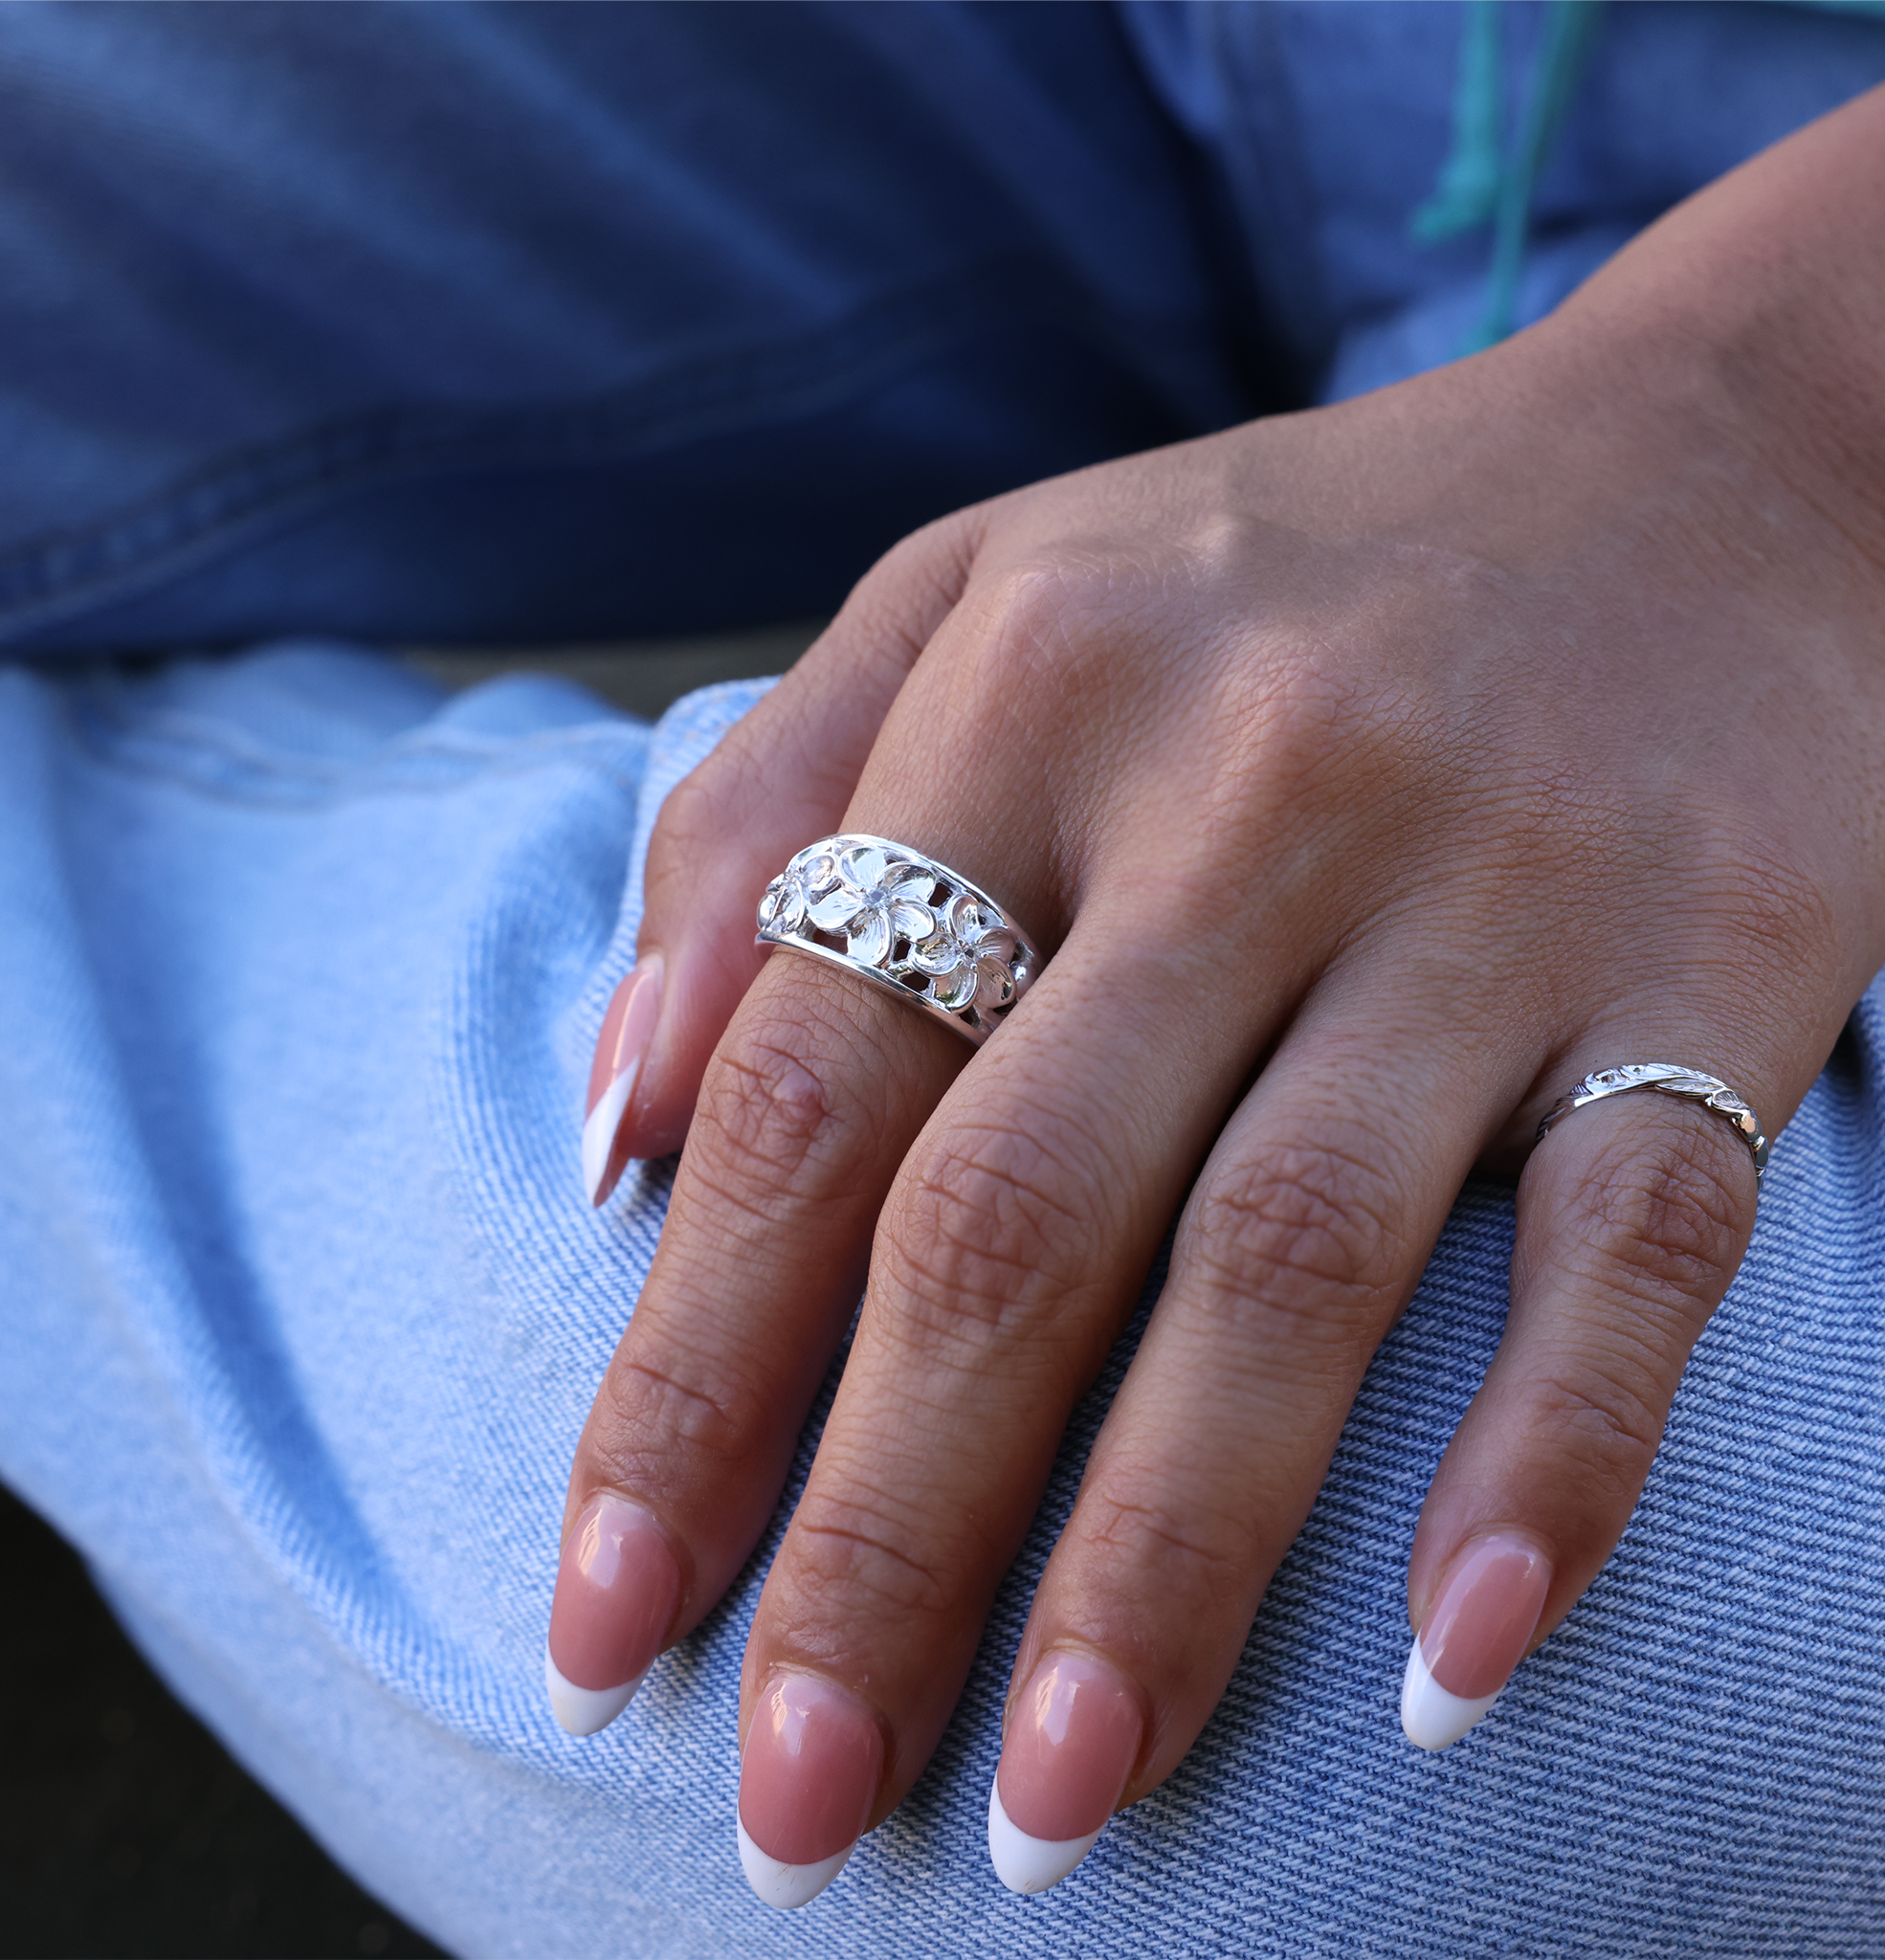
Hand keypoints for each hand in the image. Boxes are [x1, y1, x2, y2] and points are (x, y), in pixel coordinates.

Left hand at [549, 92, 1884, 1901]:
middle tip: (787, 1809)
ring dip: (1155, 1566)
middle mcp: (1242, 783)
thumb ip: (760, 813)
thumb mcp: (977, 600)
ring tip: (1046, 1806)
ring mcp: (1486, 880)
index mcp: (1029, 685)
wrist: (1688, 467)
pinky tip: (1449, 1673)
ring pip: (1286, 1265)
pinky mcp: (1707, 961)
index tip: (600, 1617)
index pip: (803, 1078)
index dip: (682, 1370)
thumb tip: (614, 1127)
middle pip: (1008, 1212)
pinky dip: (1541, 1466)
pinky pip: (1629, 1246)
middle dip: (876, 1535)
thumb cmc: (1269, 577)